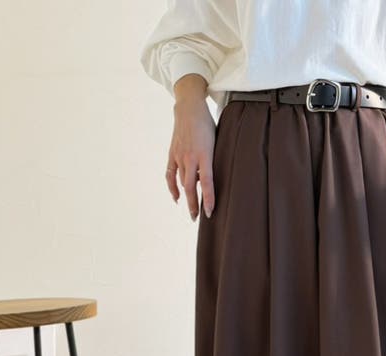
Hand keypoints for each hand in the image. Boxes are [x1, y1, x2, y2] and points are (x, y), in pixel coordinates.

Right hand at [166, 74, 215, 220]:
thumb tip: (208, 180)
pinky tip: (177, 198)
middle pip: (191, 187)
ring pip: (181, 182)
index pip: (207, 182)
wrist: (189, 107)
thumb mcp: (215, 141)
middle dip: (194, 205)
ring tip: (192, 211)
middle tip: (197, 218)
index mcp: (204, 154)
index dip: (208, 198)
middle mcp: (190, 157)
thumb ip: (212, 161)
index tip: (209, 212)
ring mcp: (179, 155)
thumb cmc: (207, 124)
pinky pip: (170, 175)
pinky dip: (172, 188)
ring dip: (186, 198)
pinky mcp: (172, 153)